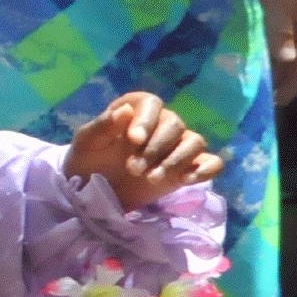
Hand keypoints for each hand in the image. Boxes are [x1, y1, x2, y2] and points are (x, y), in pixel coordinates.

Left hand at [65, 92, 224, 209]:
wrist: (94, 192)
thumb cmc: (89, 160)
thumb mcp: (86, 143)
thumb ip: (102, 126)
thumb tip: (126, 111)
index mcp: (138, 109)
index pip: (152, 104)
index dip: (146, 120)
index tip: (133, 141)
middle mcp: (162, 123)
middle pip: (174, 125)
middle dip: (155, 149)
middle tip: (133, 169)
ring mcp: (177, 147)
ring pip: (194, 142)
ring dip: (176, 161)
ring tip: (152, 180)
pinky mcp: (187, 169)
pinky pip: (210, 162)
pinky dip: (205, 169)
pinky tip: (186, 181)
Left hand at [243, 0, 296, 103]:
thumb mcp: (276, 2)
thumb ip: (280, 33)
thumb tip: (287, 62)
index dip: (292, 83)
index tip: (275, 103)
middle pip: (296, 55)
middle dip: (281, 75)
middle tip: (258, 95)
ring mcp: (287, 8)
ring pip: (281, 44)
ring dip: (269, 60)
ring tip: (249, 77)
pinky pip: (268, 30)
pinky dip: (260, 43)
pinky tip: (244, 49)